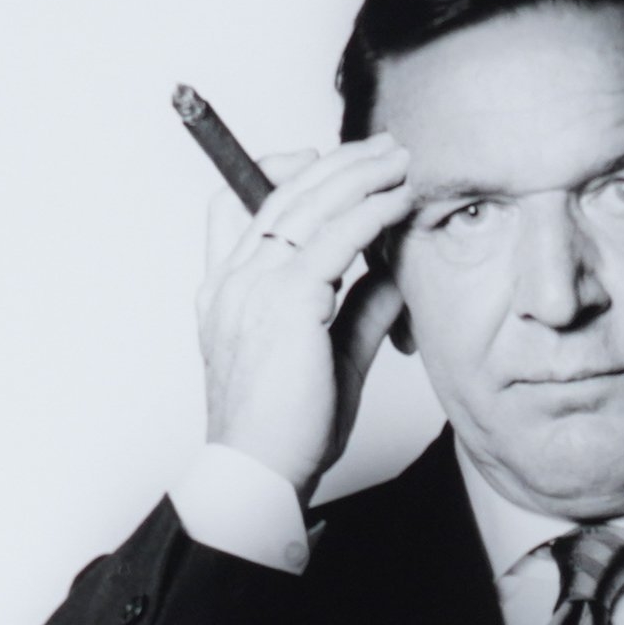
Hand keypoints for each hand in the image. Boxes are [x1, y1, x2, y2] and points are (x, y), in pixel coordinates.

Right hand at [195, 137, 416, 502]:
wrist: (260, 474)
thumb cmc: (287, 434)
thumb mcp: (332, 359)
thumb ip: (359, 311)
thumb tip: (393, 274)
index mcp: (224, 294)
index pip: (237, 209)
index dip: (281, 174)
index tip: (326, 165)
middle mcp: (232, 281)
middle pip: (280, 193)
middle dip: (337, 163)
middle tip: (383, 150)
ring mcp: (253, 286)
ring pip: (308, 204)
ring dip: (359, 174)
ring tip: (398, 161)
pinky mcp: (286, 299)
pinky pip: (335, 237)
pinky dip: (370, 211)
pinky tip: (398, 201)